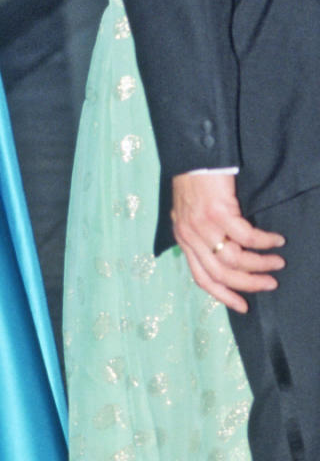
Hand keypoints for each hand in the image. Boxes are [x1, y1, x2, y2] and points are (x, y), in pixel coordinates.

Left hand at [171, 172, 284, 312]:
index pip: (202, 278)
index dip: (223, 295)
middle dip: (249, 284)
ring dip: (260, 265)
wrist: (192, 154)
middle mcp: (191, 237)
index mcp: (183, 239)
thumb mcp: (188, 213)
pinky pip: (246, 237)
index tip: (243, 306)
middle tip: (270, 284)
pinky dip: (264, 242)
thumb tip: (220, 252)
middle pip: (221, 274)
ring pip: (235, 260)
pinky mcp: (218, 212)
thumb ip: (199, 234)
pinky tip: (276, 240)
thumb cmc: (195, 181)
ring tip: (278, 263)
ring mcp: (203, 226)